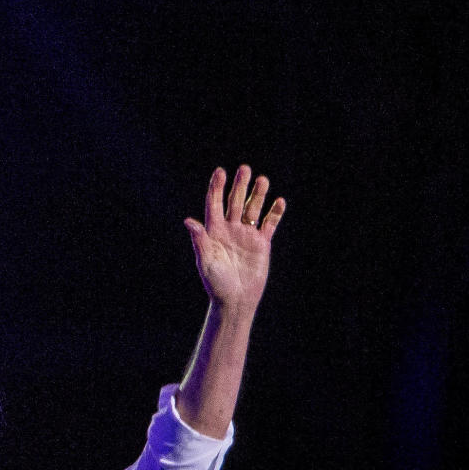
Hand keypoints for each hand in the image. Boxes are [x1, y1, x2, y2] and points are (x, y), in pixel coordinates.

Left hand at [184, 165, 285, 313]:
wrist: (235, 301)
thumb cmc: (216, 284)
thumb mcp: (205, 262)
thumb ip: (199, 241)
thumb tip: (189, 221)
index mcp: (214, 231)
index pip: (214, 204)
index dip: (216, 188)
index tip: (220, 172)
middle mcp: (230, 229)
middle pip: (235, 201)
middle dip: (239, 185)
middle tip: (244, 169)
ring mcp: (247, 234)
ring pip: (253, 208)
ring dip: (258, 194)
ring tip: (262, 180)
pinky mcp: (262, 243)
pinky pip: (269, 223)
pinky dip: (274, 213)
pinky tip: (279, 201)